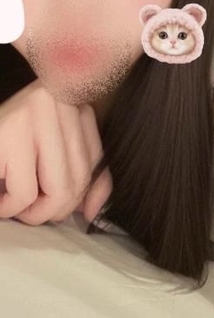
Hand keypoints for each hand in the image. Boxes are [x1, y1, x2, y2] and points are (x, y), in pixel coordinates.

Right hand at [0, 78, 111, 224]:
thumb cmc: (6, 138)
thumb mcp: (49, 147)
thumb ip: (77, 173)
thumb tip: (92, 211)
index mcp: (74, 105)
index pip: (98, 159)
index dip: (89, 194)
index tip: (74, 208)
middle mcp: (59, 105)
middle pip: (80, 179)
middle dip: (56, 209)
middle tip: (31, 210)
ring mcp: (34, 119)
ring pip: (58, 190)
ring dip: (34, 213)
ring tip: (14, 206)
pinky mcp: (6, 135)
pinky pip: (24, 192)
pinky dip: (11, 208)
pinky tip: (0, 199)